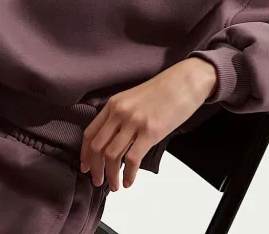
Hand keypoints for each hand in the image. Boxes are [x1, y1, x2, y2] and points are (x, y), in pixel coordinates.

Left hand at [80, 58, 217, 191]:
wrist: (183, 82)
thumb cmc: (161, 90)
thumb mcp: (132, 98)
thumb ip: (119, 115)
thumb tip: (112, 139)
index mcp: (112, 104)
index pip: (90, 132)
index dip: (85, 153)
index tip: (85, 166)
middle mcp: (119, 112)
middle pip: (97, 146)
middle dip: (95, 168)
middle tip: (98, 181)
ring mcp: (134, 122)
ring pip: (112, 155)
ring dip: (111, 175)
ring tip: (114, 186)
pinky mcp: (150, 132)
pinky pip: (132, 158)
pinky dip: (128, 174)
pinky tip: (129, 182)